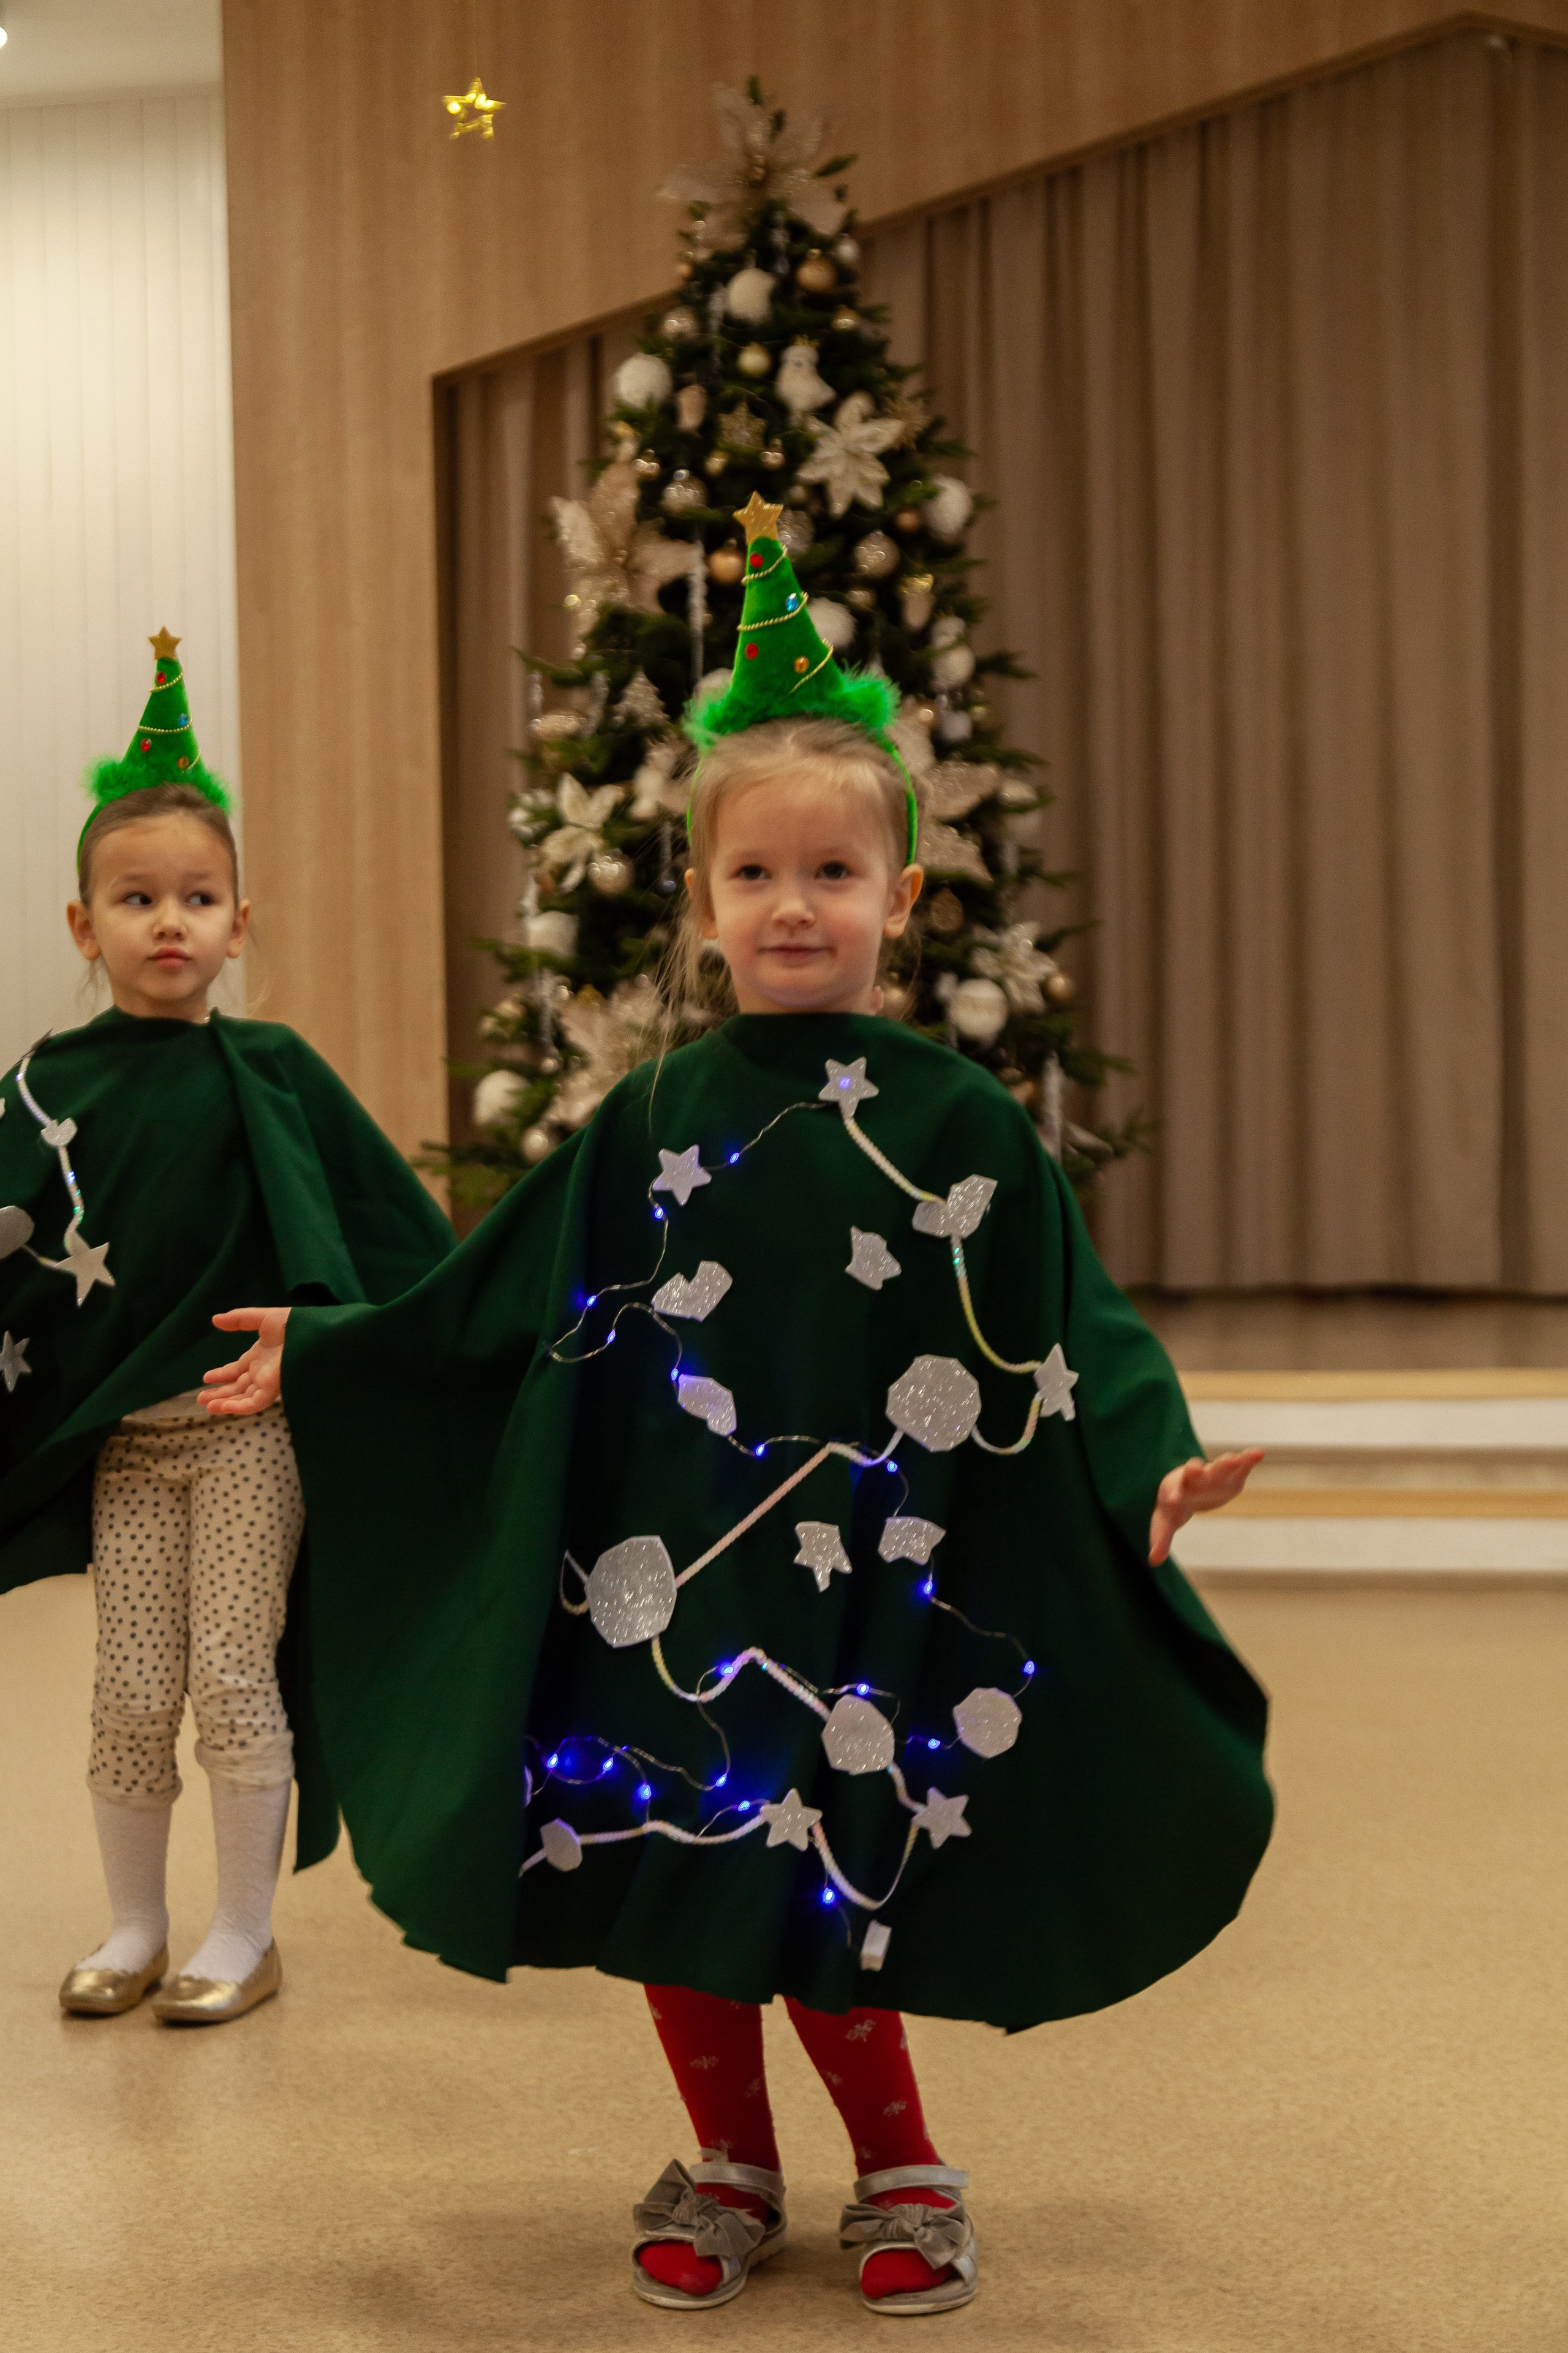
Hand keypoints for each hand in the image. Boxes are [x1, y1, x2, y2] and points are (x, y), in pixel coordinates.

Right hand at [203, 1307, 291, 1415]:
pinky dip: (238, 1407)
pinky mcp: (273, 1389)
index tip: (206, 1377)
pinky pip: (254, 1403)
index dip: (222, 1375)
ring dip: (224, 1402)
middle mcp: (262, 1372)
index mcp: (260, 1357)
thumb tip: (215, 1319)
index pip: (237, 1370)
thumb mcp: (261, 1319)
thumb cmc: (292, 1324)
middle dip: (219, 1393)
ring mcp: (267, 1382)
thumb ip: (238, 1320)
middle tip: (200, 1398)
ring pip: (242, 1398)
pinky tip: (222, 1407)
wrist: (312, 1333)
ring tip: (206, 1405)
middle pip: (237, 1387)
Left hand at [1148, 1449, 1264, 1564]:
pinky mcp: (1231, 1475)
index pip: (1173, 1490)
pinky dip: (1248, 1458)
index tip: (1171, 1499)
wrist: (1189, 1489)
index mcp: (1176, 1488)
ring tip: (1234, 1459)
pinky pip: (1240, 1464)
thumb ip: (1161, 1539)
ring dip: (1225, 1462)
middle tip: (1196, 1469)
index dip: (1173, 1494)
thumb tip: (1153, 1562)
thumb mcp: (1166, 1523)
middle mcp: (1194, 1477)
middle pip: (1194, 1472)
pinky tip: (1259, 1453)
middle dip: (1196, 1471)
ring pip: (1218, 1466)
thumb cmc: (1175, 1506)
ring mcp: (1212, 1474)